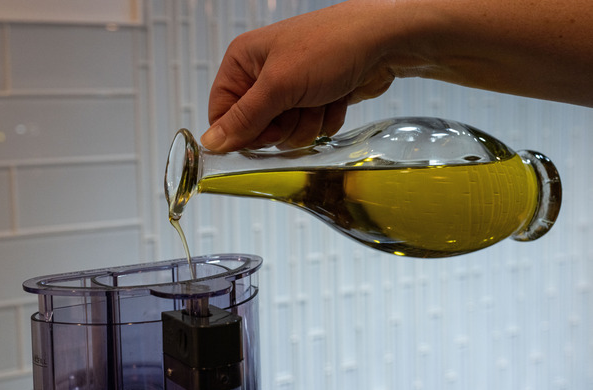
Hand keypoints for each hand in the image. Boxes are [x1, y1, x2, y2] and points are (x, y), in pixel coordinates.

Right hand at [201, 1, 402, 151]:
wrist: (385, 41)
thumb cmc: (331, 47)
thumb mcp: (279, 85)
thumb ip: (243, 119)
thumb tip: (210, 143)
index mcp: (242, 61)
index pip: (222, 113)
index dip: (242, 131)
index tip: (265, 131)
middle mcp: (263, 74)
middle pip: (255, 129)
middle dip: (282, 127)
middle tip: (297, 107)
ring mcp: (291, 88)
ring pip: (285, 134)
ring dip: (306, 125)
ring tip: (321, 99)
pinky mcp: (315, 100)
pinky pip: (310, 130)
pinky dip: (325, 120)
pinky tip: (336, 98)